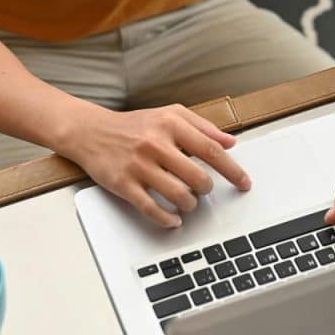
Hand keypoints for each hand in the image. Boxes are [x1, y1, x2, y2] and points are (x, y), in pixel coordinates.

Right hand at [60, 104, 250, 227]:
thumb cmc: (134, 125)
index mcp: (170, 124)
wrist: (91, 131)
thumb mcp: (169, 115)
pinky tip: (173, 219)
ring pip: (178, 196)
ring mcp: (138, 165)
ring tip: (188, 203)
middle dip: (206, 189)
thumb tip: (231, 142)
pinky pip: (152, 209)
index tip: (244, 183)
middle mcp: (155, 143)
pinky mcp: (123, 183)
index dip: (232, 170)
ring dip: (190, 205)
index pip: (211, 150)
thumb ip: (202, 127)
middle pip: (198, 177)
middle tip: (203, 189)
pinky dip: (167, 219)